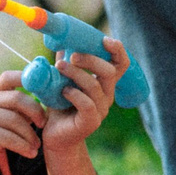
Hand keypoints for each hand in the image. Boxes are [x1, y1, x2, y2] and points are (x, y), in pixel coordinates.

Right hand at [0, 72, 45, 171]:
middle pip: (18, 98)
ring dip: (30, 136)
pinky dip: (23, 147)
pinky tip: (29, 153)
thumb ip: (14, 111)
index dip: (29, 78)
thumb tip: (42, 109)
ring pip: (16, 121)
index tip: (44, 91)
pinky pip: (10, 138)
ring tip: (35, 146)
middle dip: (36, 111)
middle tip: (43, 124)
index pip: (10, 77)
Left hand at [39, 37, 124, 155]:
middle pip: (109, 71)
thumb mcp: (62, 79)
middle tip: (71, 56)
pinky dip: (74, 94)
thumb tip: (60, 40)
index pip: (121, 64)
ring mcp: (101, 109)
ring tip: (59, 67)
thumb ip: (65, 61)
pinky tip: (62, 91)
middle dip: (90, 60)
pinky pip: (87, 104)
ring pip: (94, 86)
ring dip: (75, 73)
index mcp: (105, 83)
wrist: (54, 134)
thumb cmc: (60, 104)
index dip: (118, 51)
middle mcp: (107, 95)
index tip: (105, 40)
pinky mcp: (91, 122)